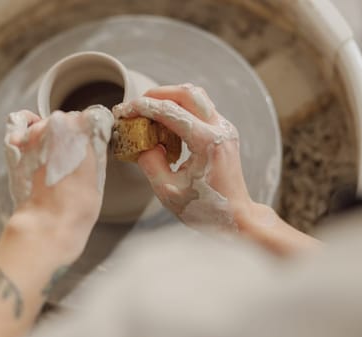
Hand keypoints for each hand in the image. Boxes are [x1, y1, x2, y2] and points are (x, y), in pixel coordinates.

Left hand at [4, 106, 113, 262]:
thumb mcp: (98, 175)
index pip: (93, 118)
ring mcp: (36, 131)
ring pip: (46, 123)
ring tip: (52, 160)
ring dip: (50, 136)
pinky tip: (31, 140)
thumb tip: (91, 144)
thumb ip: (94, 151)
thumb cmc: (77, 206)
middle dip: (72, 136)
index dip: (94, 133)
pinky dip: (26, 127)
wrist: (48, 223)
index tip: (93, 144)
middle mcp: (60, 123)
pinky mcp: (16, 141)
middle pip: (69, 120)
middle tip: (72, 159)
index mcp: (86, 128)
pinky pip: (20, 121)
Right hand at [113, 84, 250, 232]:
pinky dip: (181, 110)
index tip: (125, 110)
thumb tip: (142, 144)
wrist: (236, 217)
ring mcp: (224, 129)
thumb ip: (150, 163)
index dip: (143, 107)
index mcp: (207, 142)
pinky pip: (201, 110)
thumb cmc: (207, 209)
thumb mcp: (168, 191)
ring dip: (170, 99)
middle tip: (137, 104)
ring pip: (196, 97)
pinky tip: (166, 125)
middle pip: (187, 93)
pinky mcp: (223, 133)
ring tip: (149, 113)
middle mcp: (219, 130)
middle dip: (157, 94)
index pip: (170, 112)